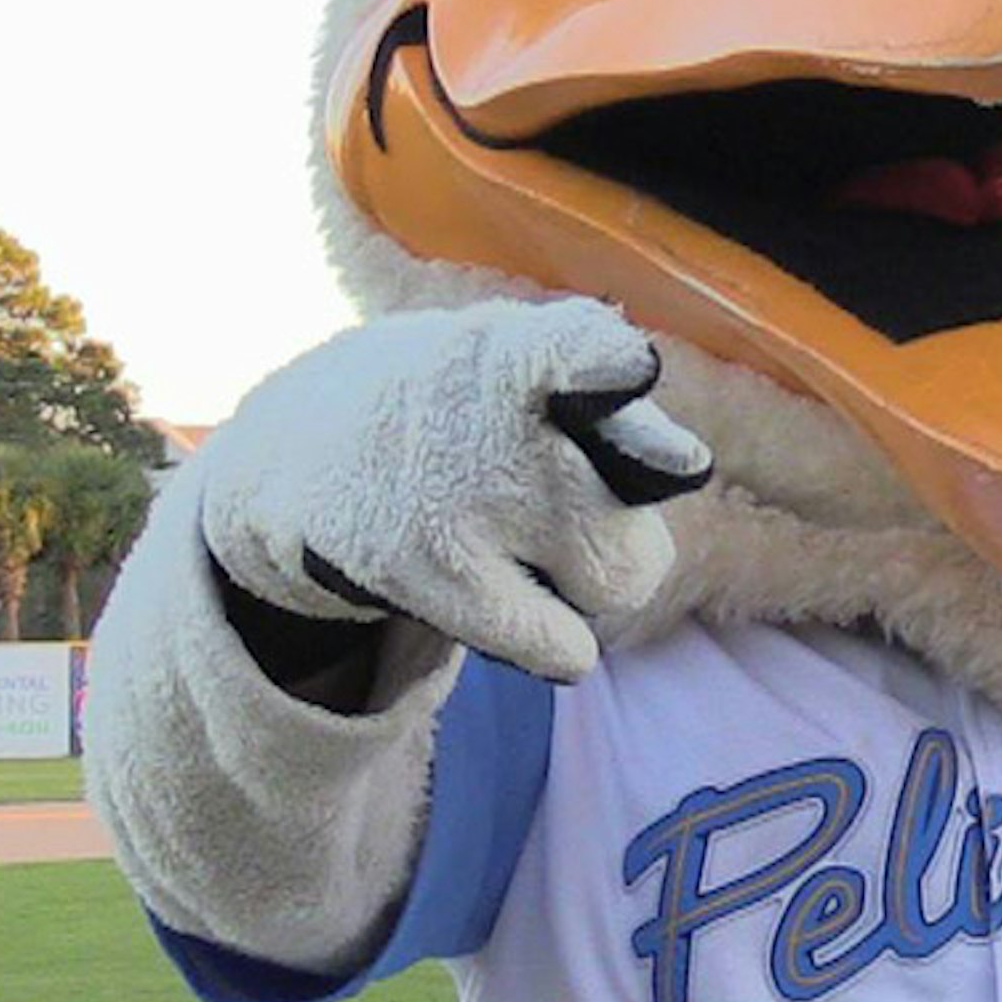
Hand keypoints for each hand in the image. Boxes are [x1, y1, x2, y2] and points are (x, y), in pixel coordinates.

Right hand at [194, 298, 710, 686]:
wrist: (314, 446)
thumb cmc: (467, 401)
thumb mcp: (524, 360)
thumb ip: (615, 405)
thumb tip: (686, 463)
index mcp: (517, 354)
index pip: (575, 351)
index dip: (612, 363)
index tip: (632, 368)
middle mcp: (486, 431)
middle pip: (638, 521)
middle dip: (625, 528)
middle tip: (566, 505)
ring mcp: (455, 513)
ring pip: (616, 586)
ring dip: (593, 577)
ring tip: (530, 539)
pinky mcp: (430, 582)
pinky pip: (565, 650)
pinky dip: (560, 640)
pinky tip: (517, 596)